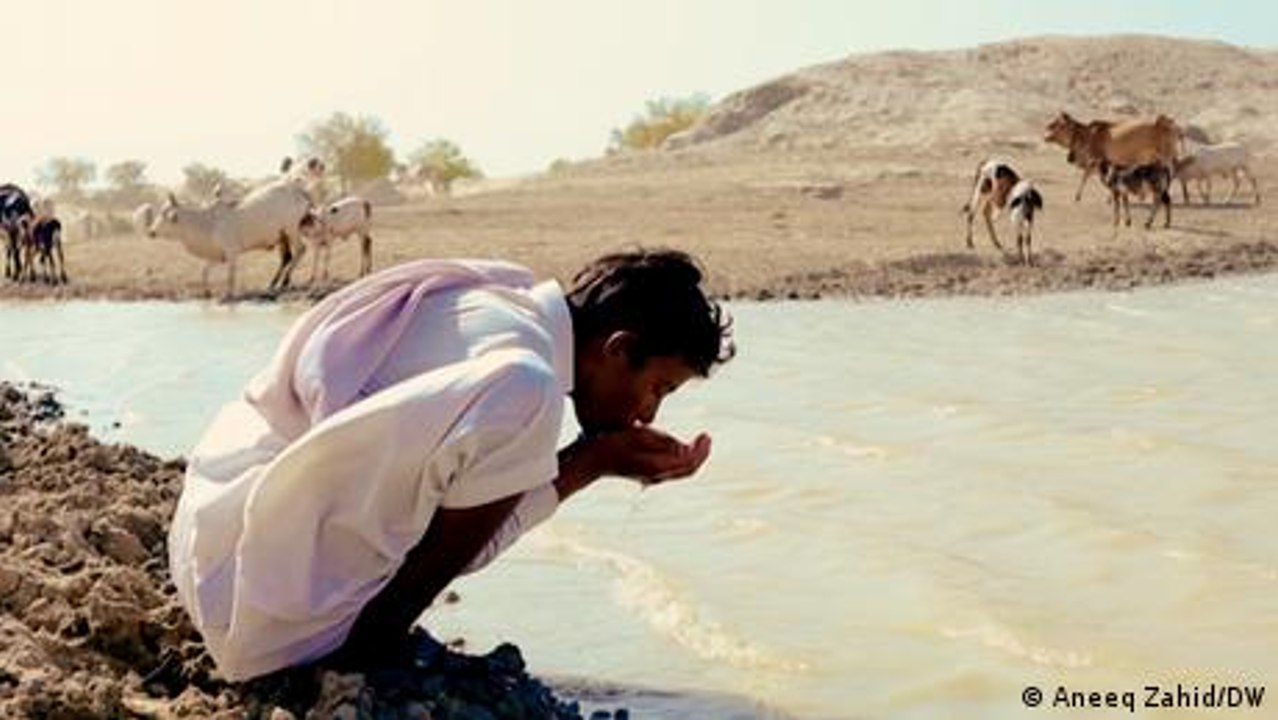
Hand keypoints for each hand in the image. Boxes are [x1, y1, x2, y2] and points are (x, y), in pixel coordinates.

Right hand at [585, 426, 711, 485]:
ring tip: (698, 441)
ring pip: (680, 472)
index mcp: (656, 467)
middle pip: (687, 470)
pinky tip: (681, 447)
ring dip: (692, 457)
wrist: (591, 460)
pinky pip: (671, 470)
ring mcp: (651, 477)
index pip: (688, 462)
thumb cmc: (613, 444)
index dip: (701, 450)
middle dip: (701, 454)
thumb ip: (664, 441)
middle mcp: (656, 476)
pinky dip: (681, 460)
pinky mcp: (646, 474)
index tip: (706, 436)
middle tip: (706, 438)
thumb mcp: (639, 435)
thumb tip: (684, 448)